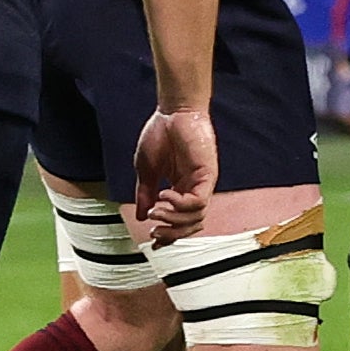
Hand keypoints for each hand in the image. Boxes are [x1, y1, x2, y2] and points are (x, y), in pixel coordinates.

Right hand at [129, 106, 217, 244]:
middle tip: (155, 232)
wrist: (172, 111)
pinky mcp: (207, 174)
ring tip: (156, 210)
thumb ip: (145, 194)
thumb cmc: (160, 133)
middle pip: (190, 226)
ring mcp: (202, 182)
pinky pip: (199, 201)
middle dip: (172, 234)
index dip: (168, 235)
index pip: (179, 221)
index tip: (152, 240)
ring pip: (196, 217)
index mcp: (180, 189)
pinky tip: (165, 195)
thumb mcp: (146, 170)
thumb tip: (141, 215)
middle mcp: (194, 188)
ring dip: (174, 220)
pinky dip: (180, 204)